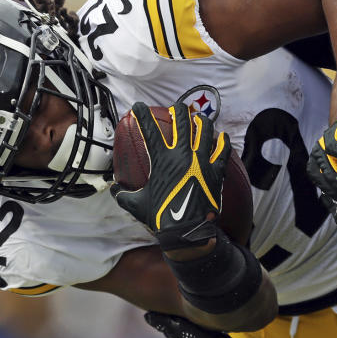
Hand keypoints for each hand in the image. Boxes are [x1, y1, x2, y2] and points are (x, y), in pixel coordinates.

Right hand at [112, 103, 229, 238]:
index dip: (142, 115)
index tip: (138, 106)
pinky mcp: (216, 171)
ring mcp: (201, 161)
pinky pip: (222, 151)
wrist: (186, 231)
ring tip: (199, 117)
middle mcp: (182, 155)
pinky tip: (222, 137)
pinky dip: (223, 142)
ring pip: (205, 131)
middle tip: (176, 107)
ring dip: (202, 121)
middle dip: (178, 110)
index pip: (149, 130)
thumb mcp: (136, 204)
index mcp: (161, 159)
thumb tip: (113, 189)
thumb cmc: (160, 217)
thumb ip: (122, 194)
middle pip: (182, 123)